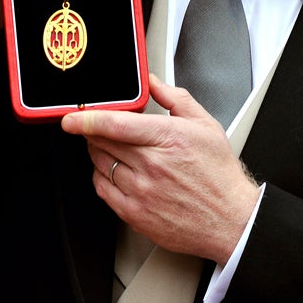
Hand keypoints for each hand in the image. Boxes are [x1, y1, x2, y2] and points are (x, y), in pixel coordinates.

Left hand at [61, 74, 260, 263]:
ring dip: (97, 152)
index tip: (72, 117)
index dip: (87, 119)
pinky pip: (103, 190)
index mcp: (167, 139)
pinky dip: (101, 176)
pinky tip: (112, 170)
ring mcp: (141, 192)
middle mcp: (151, 166)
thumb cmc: (219, 175)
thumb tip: (154, 83)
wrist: (230, 219)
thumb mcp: (205, 126)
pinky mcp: (135, 214)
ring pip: (100, 164)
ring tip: (110, 147)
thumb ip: (175, 98)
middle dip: (92, 131)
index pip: (116, 125)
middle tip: (96, 126)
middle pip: (102, 142)